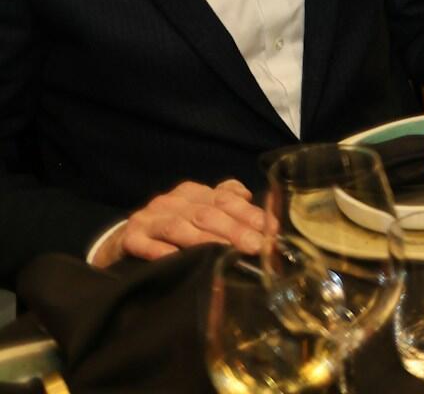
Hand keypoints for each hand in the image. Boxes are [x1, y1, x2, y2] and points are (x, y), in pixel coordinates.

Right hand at [95, 179, 264, 265]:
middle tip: (256, 246)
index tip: (273, 230)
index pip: (227, 199)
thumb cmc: (170, 227)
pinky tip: (177, 260)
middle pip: (208, 213)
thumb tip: (253, 200)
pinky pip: (146, 244)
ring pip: (180, 227)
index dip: (251, 214)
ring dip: (205, 241)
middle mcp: (172, 201)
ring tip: (227, 254)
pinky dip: (162, 251)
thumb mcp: (198, 210)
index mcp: (193, 192)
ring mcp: (149, 218)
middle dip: (235, 230)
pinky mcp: (130, 238)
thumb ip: (226, 202)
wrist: (122, 241)